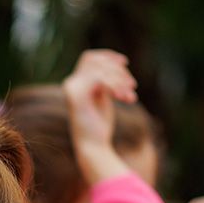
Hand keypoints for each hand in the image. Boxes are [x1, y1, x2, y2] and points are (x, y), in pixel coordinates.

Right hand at [61, 50, 137, 184]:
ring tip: (130, 95)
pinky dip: (115, 86)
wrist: (93, 147)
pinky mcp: (75, 96)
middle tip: (132, 85)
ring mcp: (71, 89)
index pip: (90, 58)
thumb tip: (118, 65)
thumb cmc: (99, 126)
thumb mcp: (104, 98)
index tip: (126, 63)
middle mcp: (71, 84)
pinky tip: (124, 98)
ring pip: (98, 68)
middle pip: (95, 60)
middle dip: (117, 69)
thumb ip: (106, 82)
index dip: (108, 56)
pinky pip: (98, 79)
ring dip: (119, 79)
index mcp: (76, 83)